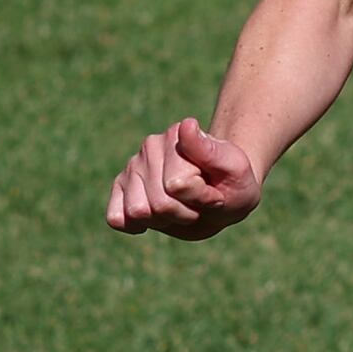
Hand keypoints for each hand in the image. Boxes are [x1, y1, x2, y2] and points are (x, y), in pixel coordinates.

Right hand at [106, 117, 265, 237]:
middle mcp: (150, 147)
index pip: (179, 187)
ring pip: (138, 212)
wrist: (224, 196)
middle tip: (200, 202)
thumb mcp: (235, 170)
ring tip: (181, 206)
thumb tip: (187, 125)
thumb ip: (209, 151)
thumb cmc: (232, 184)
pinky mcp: (121, 188)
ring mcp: (133, 167)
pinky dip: (138, 226)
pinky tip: (156, 217)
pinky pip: (117, 217)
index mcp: (177, 136)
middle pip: (159, 204)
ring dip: (165, 220)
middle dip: (185, 212)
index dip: (203, 200)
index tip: (217, 192)